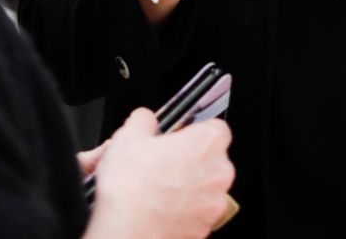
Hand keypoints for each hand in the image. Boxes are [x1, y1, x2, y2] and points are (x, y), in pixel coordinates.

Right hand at [85, 108, 234, 238]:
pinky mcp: (205, 228)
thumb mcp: (128, 137)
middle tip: (163, 163)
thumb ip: (143, 120)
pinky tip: (161, 208)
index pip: (216, 127)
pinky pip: (198, 212)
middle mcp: (219, 173)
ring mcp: (215, 204)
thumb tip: (145, 119)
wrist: (126, 232)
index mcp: (207, 143)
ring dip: (188, 186)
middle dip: (190, 159)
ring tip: (158, 188)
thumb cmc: (130, 187)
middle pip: (212, 159)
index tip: (179, 136)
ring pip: (206, 187)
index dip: (195, 130)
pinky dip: (184, 210)